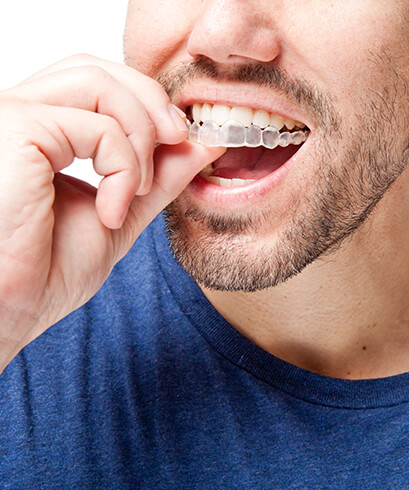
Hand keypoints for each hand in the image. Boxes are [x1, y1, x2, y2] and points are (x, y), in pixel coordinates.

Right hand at [0, 54, 223, 369]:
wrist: (8, 311)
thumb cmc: (44, 271)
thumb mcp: (119, 214)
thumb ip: (155, 177)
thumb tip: (199, 144)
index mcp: (40, 132)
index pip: (98, 86)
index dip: (147, 104)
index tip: (183, 139)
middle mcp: (22, 114)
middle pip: (98, 70)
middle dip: (152, 103)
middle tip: (182, 139)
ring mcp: (15, 118)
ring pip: (99, 83)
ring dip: (142, 135)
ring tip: (138, 189)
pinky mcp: (18, 130)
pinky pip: (98, 127)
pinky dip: (123, 168)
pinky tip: (112, 212)